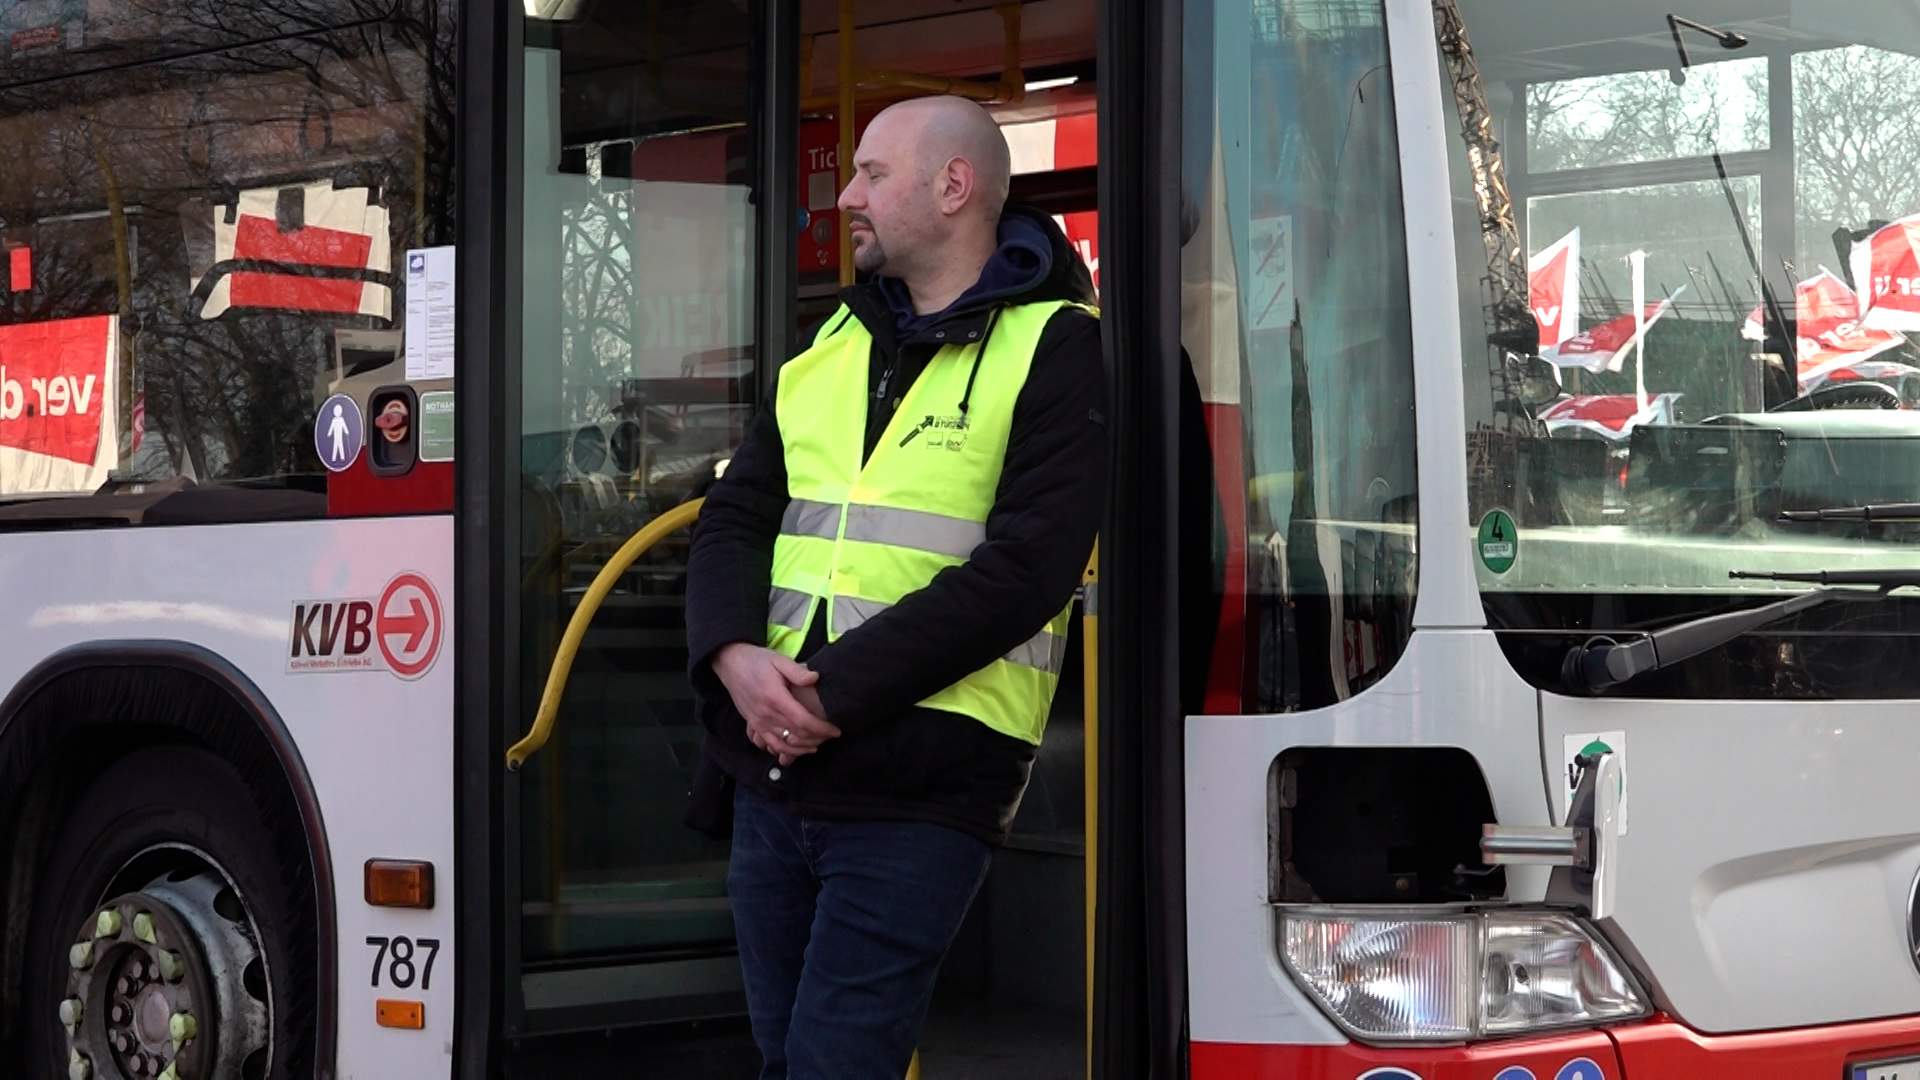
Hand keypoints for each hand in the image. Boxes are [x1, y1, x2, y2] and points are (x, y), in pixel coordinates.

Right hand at [712, 643, 840, 764]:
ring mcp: (758, 722)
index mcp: (775, 698)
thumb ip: (797, 671)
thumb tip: (815, 678)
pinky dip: (785, 750)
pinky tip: (797, 748)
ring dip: (803, 748)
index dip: (821, 728)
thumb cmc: (757, 661)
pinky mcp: (753, 725)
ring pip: (784, 744)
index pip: (803, 720)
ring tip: (818, 744)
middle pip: (796, 735)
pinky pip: (770, 745)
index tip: (836, 730)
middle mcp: (766, 714)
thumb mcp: (778, 660)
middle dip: (817, 739)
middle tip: (831, 736)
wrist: (731, 664)